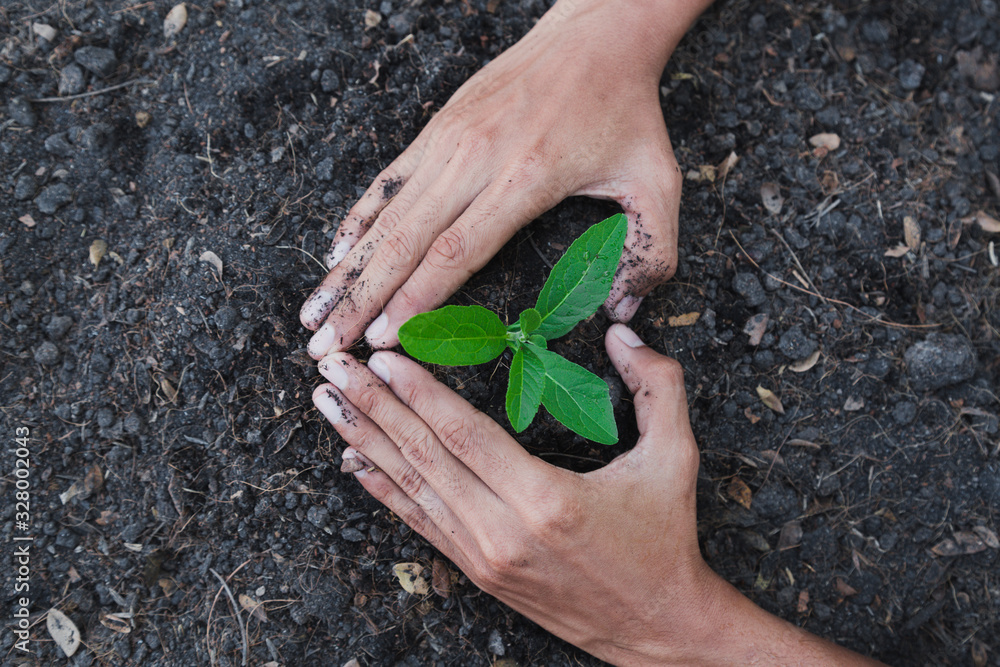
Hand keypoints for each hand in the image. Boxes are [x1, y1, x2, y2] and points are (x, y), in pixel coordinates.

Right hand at [301, 0, 711, 359]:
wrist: (596, 35)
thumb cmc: (625, 112)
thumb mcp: (658, 181)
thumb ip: (653, 253)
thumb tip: (624, 313)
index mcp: (525, 179)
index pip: (455, 252)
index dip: (415, 301)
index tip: (380, 341)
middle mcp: (474, 160)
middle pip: (405, 243)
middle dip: (361, 301)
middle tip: (323, 347)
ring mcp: (448, 142)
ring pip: (385, 216)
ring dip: (345, 270)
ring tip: (312, 314)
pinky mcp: (437, 129)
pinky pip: (387, 182)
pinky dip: (357, 221)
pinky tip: (334, 255)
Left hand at [311, 324, 881, 664]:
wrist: (657, 630)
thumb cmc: (665, 540)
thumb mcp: (677, 458)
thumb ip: (658, 386)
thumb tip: (623, 330)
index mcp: (545, 500)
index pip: (464, 435)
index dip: (419, 393)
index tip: (382, 357)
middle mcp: (501, 531)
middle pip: (424, 457)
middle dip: (372, 405)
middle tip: (331, 365)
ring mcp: (483, 557)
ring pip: (412, 488)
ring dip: (366, 440)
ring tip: (326, 403)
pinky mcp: (477, 572)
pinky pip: (420, 524)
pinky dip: (384, 490)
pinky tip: (356, 461)